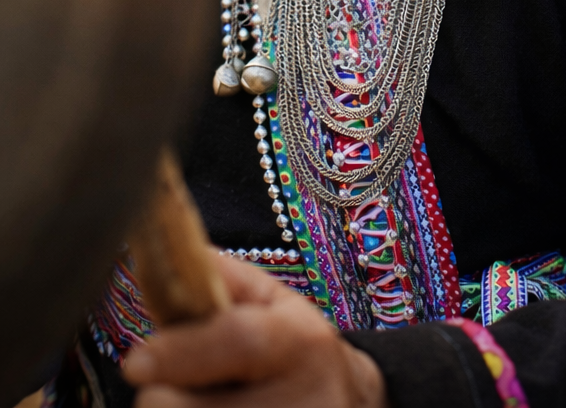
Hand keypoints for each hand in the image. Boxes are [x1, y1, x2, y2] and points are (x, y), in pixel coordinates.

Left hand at [123, 250, 387, 407]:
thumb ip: (226, 281)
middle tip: (180, 384)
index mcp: (301, 342)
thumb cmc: (296, 350)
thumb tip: (173, 254)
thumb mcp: (276, 304)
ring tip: (206, 399)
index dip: (182, 352)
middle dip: (167, 394)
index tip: (135, 362)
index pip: (237, 343)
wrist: (346, 402)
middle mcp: (302, 400)